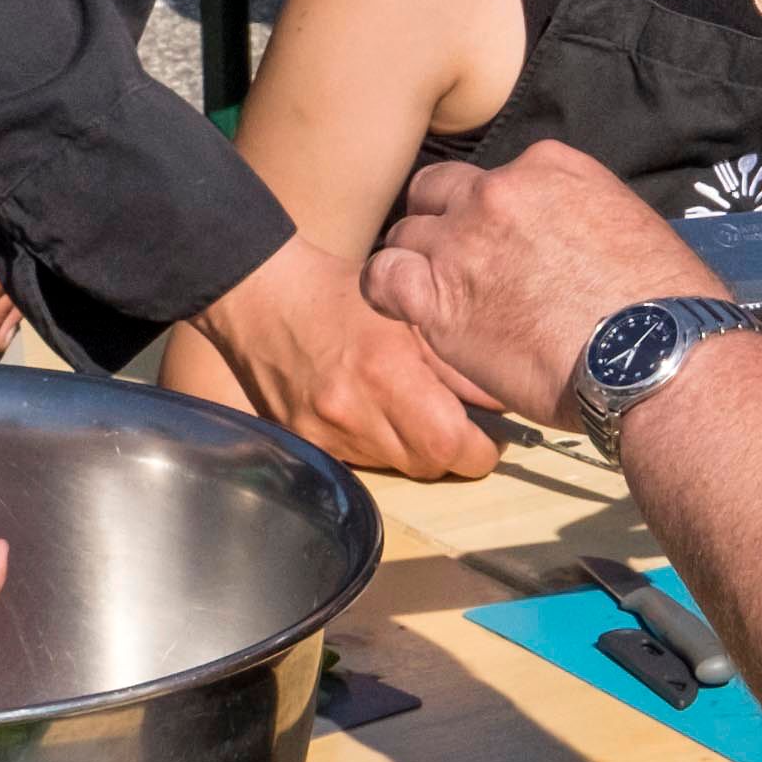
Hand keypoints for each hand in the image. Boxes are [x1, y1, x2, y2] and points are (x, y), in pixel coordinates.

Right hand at [199, 229, 495, 478]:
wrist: (260, 295)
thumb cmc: (340, 294)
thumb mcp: (408, 312)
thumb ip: (455, 362)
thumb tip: (501, 400)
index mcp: (386, 371)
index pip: (453, 445)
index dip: (480, 447)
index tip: (486, 432)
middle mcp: (352, 412)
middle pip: (427, 466)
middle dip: (449, 450)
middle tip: (452, 419)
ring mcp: (324, 433)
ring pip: (395, 467)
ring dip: (411, 448)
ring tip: (405, 405)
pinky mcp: (304, 443)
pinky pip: (359, 463)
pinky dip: (376, 446)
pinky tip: (369, 410)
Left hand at [360, 147, 707, 435]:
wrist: (657, 354)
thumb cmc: (664, 309)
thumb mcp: (628, 229)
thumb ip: (580, 221)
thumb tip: (569, 250)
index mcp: (550, 167)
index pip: (495, 178)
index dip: (492, 216)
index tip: (504, 248)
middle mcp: (499, 190)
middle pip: (440, 194)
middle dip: (443, 225)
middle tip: (459, 268)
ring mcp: (464, 240)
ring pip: (408, 234)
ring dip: (417, 263)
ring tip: (436, 300)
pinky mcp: (439, 297)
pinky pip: (383, 277)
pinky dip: (388, 291)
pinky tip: (408, 311)